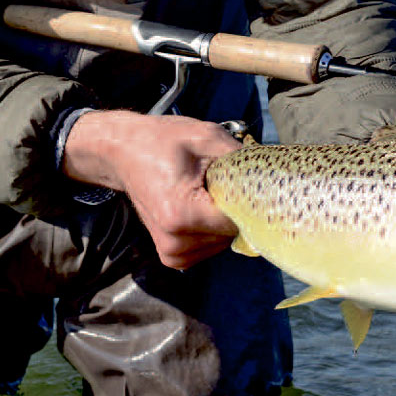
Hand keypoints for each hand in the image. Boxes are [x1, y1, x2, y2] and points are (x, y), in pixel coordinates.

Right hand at [61, 110, 241, 269]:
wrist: (122, 152)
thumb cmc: (160, 141)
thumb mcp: (206, 137)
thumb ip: (241, 163)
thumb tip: (273, 183)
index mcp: (181, 214)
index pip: (239, 220)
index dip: (250, 200)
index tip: (248, 181)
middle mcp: (175, 242)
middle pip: (232, 233)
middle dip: (235, 207)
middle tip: (216, 178)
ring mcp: (172, 253)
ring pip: (224, 242)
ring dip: (223, 217)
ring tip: (202, 190)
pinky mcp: (172, 257)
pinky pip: (211, 246)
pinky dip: (212, 227)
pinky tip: (198, 206)